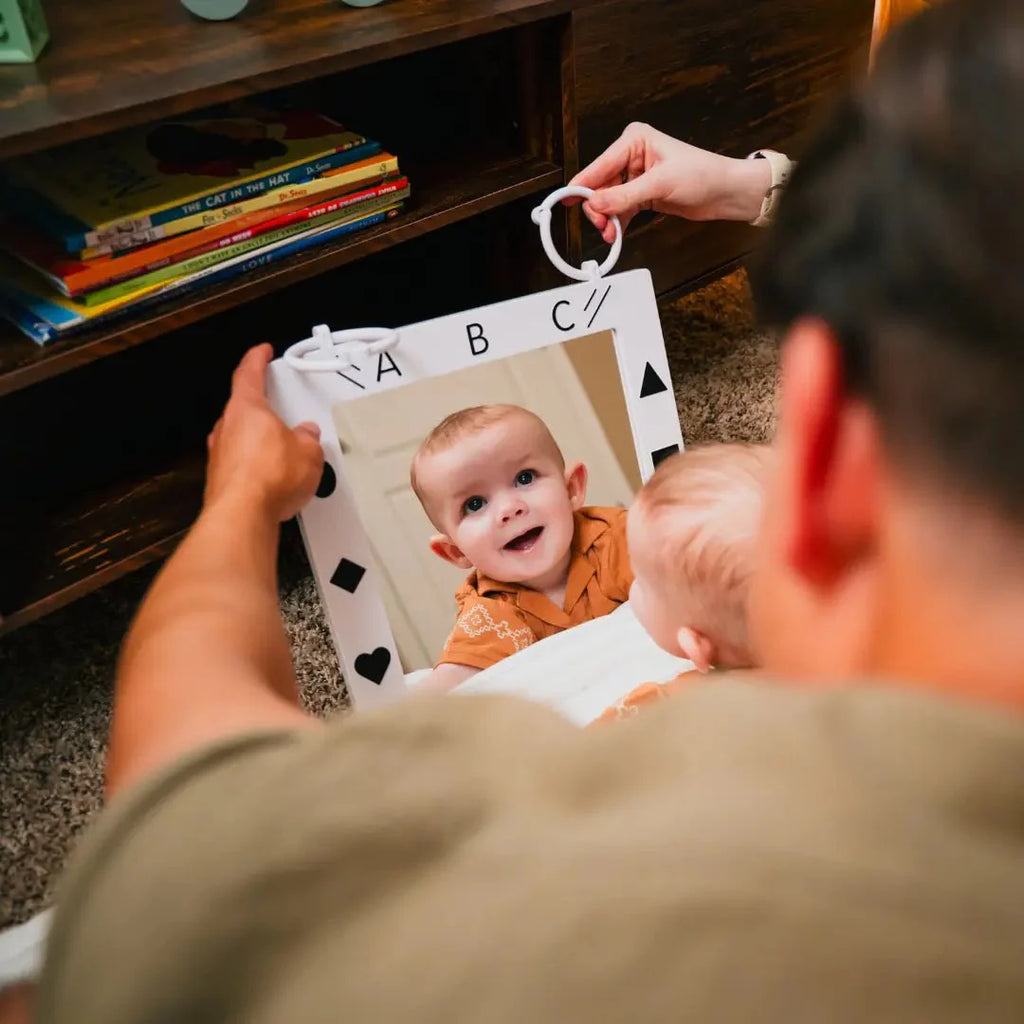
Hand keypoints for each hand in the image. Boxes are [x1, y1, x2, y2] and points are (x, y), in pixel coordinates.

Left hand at [204, 344, 323, 521]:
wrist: (242, 514)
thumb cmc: (267, 477)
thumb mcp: (308, 451)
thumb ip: (309, 438)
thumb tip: (309, 435)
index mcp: (246, 408)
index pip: (248, 373)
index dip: (257, 359)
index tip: (261, 352)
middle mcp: (227, 428)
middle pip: (244, 409)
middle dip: (266, 412)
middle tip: (283, 415)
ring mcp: (220, 454)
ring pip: (242, 439)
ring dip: (262, 443)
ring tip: (286, 455)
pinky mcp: (220, 479)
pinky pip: (242, 464)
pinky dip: (257, 466)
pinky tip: (274, 479)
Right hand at [566, 122, 771, 242]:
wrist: (725, 192)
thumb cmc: (703, 175)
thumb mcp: (660, 184)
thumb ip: (624, 196)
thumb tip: (596, 202)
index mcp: (634, 141)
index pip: (600, 165)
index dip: (583, 185)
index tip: (566, 201)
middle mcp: (632, 156)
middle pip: (601, 185)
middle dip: (598, 208)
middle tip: (601, 226)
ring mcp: (636, 176)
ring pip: (608, 200)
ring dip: (607, 218)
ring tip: (611, 234)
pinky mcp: (642, 194)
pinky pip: (620, 209)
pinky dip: (617, 222)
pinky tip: (616, 233)